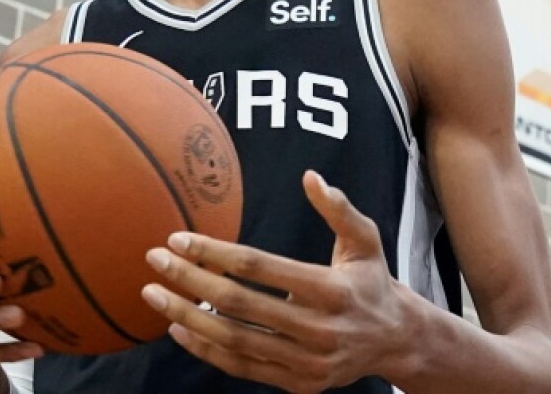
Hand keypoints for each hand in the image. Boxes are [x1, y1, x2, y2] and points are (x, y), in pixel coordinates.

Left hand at [140, 171, 412, 392]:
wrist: (396, 341)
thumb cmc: (371, 281)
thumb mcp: (365, 240)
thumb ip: (339, 209)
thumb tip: (311, 177)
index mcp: (330, 289)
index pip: (259, 267)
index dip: (215, 253)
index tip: (180, 238)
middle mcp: (317, 329)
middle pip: (239, 305)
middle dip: (190, 281)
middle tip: (155, 260)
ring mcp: (305, 361)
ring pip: (234, 340)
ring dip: (187, 318)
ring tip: (154, 296)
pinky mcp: (296, 382)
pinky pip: (242, 367)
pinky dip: (206, 350)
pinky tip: (179, 329)